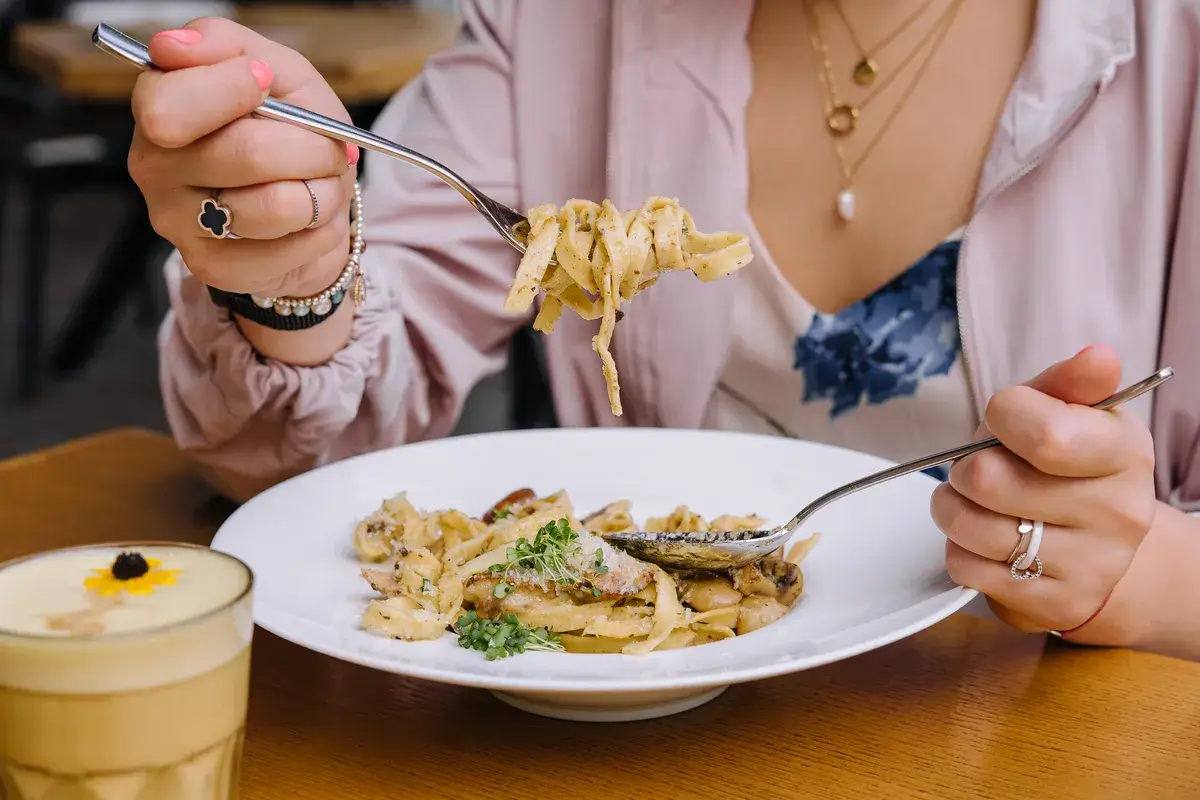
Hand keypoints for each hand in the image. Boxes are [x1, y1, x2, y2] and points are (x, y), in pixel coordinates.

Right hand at [128, 18, 358, 297]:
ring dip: (322, 191)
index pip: (170, 105)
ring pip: (276, 205)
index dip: (234, 88)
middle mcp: (154, 166)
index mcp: (158, 106)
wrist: (308, 203)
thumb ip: (227, 44)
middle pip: (245, 154)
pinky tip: (311, 220)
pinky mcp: (214, 266)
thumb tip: (174, 45)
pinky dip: (322, 229)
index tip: (266, 80)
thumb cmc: (288, 130)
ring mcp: (179, 222)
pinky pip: (291, 247)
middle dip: (310, 147)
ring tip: (320, 184)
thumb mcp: (277, 72)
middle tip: (327, 146)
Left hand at [930, 345, 1157, 633]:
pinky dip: (959, 550)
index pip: (1044, 434)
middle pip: (988, 480)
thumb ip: (1069, 382)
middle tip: (979, 469)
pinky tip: (984, 543)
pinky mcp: (1054, 605)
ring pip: (970, 527)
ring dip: (953, 509)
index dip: (1001, 418)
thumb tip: (1098, 357)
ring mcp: (1091, 566)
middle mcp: (1118, 513)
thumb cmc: (1066, 466)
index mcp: (1125, 453)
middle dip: (965, 467)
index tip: (1002, 420)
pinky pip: (967, 569)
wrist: (1096, 547)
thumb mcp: (1070, 413)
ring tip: (974, 504)